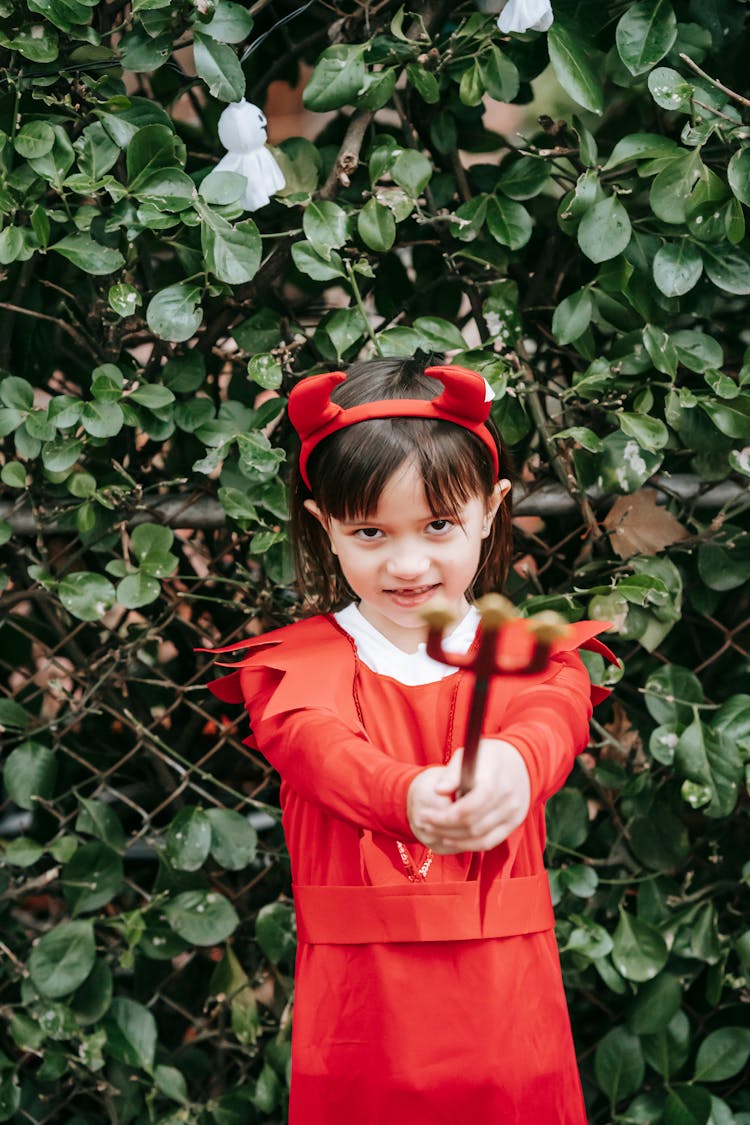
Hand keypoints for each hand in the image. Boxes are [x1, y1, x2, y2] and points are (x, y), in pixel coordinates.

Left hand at [406, 739, 530, 853]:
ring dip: (453, 838)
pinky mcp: (514, 823)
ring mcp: (513, 814)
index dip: (442, 817)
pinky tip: (452, 839)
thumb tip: (438, 791)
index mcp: (494, 782)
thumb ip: (452, 774)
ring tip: (434, 831)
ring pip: (479, 837)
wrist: (521, 761)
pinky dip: (469, 844)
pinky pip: (490, 842)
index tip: (423, 814)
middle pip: (471, 825)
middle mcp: (507, 800)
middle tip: (424, 824)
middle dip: (443, 828)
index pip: (467, 809)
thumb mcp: (468, 756)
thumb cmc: (487, 757)